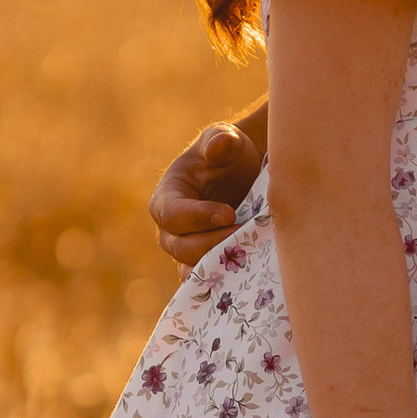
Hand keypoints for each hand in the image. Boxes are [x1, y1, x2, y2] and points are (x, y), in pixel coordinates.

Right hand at [151, 117, 265, 270]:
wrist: (243, 173)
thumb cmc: (228, 152)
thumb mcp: (224, 138)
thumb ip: (219, 140)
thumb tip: (219, 146)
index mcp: (167, 196)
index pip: (171, 214)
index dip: (197, 217)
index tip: (229, 213)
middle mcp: (170, 227)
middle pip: (180, 246)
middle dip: (213, 242)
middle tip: (246, 233)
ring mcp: (186, 247)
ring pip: (192, 267)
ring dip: (219, 263)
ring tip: (249, 251)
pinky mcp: (204, 261)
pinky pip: (206, 279)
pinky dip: (225, 278)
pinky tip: (249, 269)